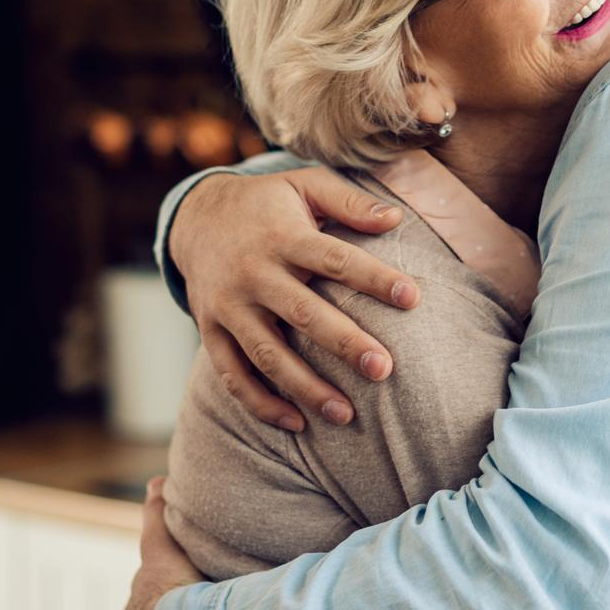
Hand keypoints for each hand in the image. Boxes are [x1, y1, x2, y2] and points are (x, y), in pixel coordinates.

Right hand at [171, 166, 421, 430]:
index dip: (374, 279)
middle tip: (384, 370)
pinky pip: (233, 374)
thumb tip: (395, 218)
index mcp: (284, 236)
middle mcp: (253, 273)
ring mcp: (228, 306)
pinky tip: (297, 424)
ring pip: (267, 354)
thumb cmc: (267, 203)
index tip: (413, 298)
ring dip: (305, 388)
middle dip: (344, 343)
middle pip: (303, 313)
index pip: (336, 259)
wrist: (196, 216)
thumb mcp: (305, 184)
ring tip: (346, 415)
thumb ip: (349, 201)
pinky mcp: (210, 329)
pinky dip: (261, 403)